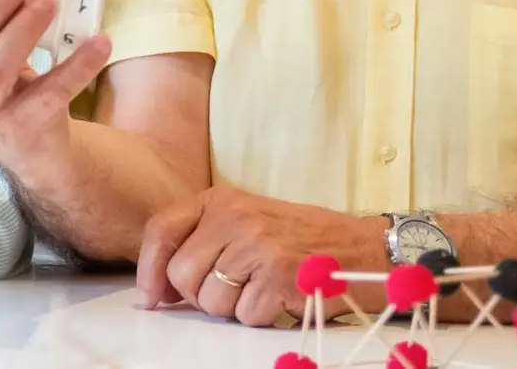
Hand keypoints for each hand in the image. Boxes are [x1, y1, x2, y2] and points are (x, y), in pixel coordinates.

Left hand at [136, 186, 384, 326]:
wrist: (367, 247)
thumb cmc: (304, 240)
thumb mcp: (248, 221)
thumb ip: (204, 242)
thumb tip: (159, 288)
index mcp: (221, 199)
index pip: (161, 229)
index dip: (149, 269)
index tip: (152, 297)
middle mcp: (234, 215)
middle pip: (182, 274)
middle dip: (199, 297)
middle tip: (231, 293)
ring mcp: (257, 243)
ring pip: (211, 300)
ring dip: (233, 309)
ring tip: (262, 290)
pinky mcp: (279, 273)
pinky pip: (245, 316)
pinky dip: (261, 317)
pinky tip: (281, 297)